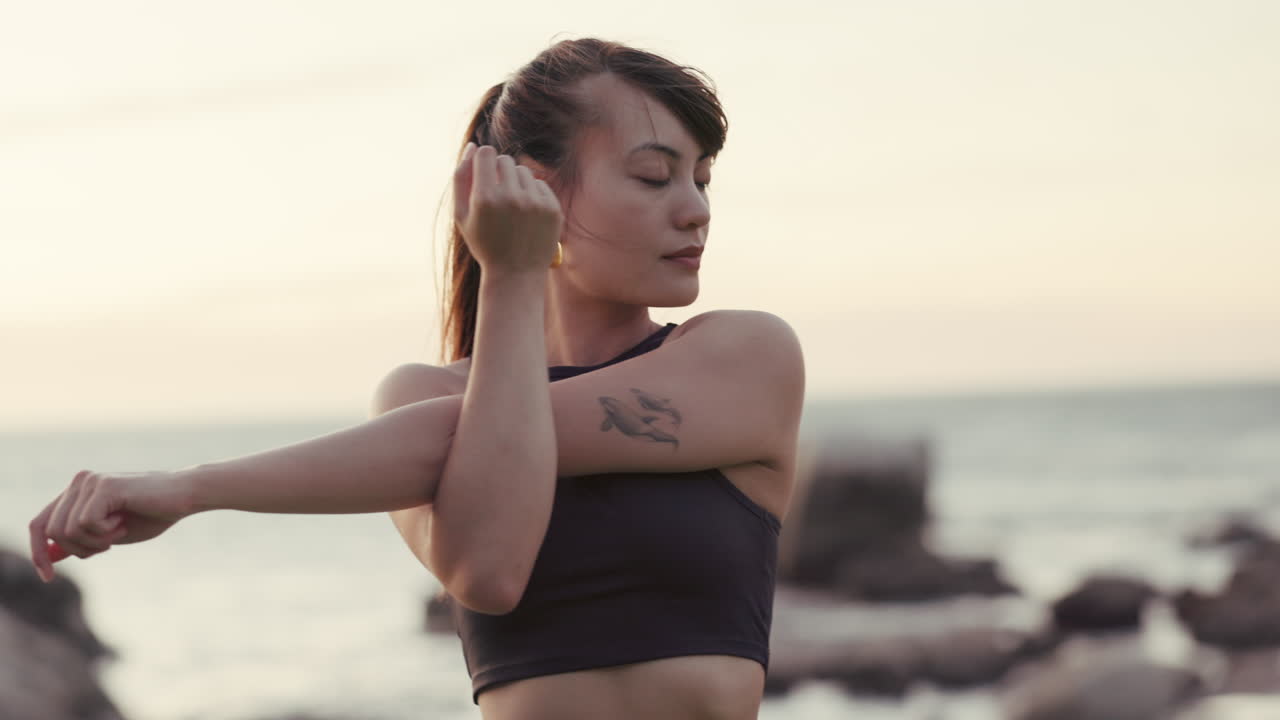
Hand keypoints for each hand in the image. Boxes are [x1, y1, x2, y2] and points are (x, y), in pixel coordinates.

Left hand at [29, 469, 196, 582]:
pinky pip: (85, 523)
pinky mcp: (103, 486)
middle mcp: (79, 482)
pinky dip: (105, 532)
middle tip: (108, 545)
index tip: (47, 577)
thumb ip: (80, 541)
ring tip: (120, 531)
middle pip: (51, 531)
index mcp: (77, 492)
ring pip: (67, 530)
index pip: (39, 524)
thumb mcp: (110, 535)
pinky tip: (124, 522)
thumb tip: (50, 555)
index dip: (38, 552)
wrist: (185, 497)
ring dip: (95, 541)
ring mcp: (89, 481)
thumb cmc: (153, 515)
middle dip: (78, 549)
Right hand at [453, 142, 562, 273]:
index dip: (483, 161)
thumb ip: (461, 178)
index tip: (484, 176)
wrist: (516, 274)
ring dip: (516, 183)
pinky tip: (526, 215)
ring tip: (512, 208)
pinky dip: (532, 194)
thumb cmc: (484, 243)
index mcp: (485, 197)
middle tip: (497, 197)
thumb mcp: (461, 215)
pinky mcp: (553, 208)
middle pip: (505, 160)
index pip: (486, 153)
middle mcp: (511, 197)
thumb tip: (473, 146)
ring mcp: (535, 203)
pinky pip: (540, 184)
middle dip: (499, 173)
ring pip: (523, 171)